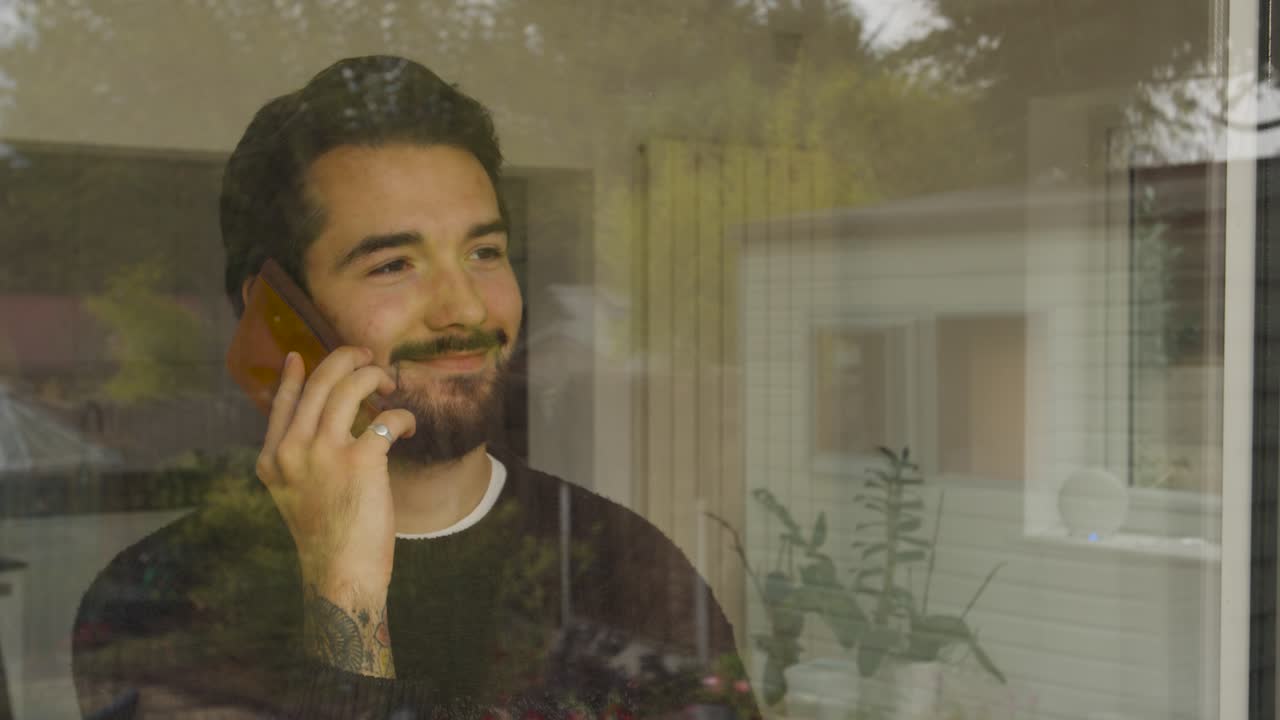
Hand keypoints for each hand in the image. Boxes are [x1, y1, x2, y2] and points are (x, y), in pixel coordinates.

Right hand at [255, 346, 414, 675]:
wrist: (340, 574)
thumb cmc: (327, 539)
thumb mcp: (297, 496)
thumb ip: (300, 461)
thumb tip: (324, 425)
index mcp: (273, 459)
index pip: (282, 403)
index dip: (292, 376)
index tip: (300, 356)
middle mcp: (293, 450)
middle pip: (318, 382)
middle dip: (345, 359)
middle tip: (367, 357)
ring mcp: (324, 453)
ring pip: (350, 387)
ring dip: (374, 376)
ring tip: (390, 383)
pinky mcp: (361, 460)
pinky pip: (387, 418)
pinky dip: (403, 416)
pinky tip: (409, 427)